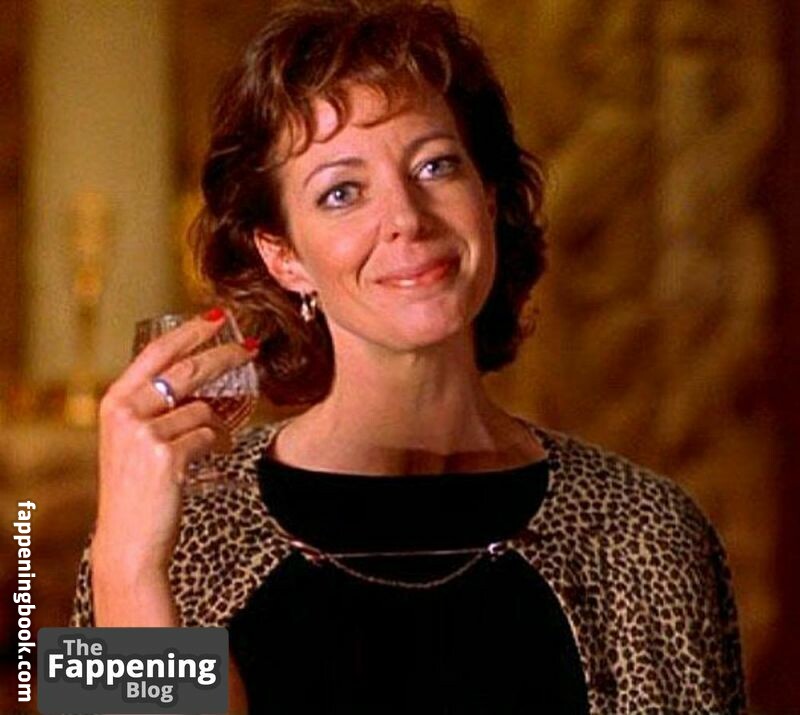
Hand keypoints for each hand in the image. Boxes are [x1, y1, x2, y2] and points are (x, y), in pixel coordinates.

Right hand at [92, 309, 257, 580]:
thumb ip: (154, 407)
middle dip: (226, 355)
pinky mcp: (166, 456)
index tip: (217, 316)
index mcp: (114, 402)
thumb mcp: (132, 439)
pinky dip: (217, 446)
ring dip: (217, 425)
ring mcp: (144, 434)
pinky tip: (204, 461)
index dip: (189, 332)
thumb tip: (204, 374)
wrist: (129, 540)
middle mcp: (125, 412)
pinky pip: (210, 436)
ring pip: (204, 410)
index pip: (156, 352)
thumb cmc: (137, 489)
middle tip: (252, 348)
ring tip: (207, 446)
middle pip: (188, 370)